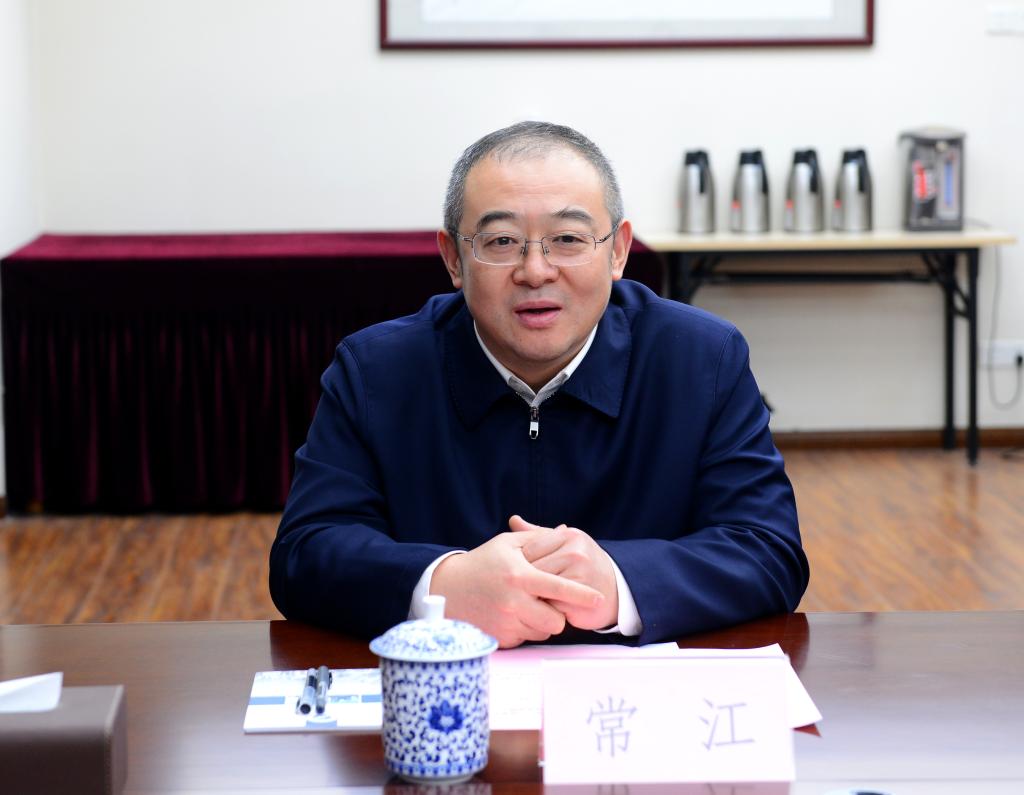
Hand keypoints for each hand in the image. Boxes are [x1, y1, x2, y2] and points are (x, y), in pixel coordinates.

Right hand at [430, 530, 604, 647]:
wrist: (447, 588)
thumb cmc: (483, 563)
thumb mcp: (507, 544)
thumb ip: (538, 539)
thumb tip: (565, 531)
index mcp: (519, 576)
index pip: (559, 588)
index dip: (582, 595)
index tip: (599, 598)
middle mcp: (513, 602)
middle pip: (556, 620)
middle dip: (558, 613)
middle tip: (547, 601)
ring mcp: (505, 623)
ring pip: (543, 632)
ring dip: (541, 622)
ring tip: (526, 605)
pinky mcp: (499, 638)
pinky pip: (526, 639)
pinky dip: (525, 629)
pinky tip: (512, 614)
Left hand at [510, 515, 618, 630]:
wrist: (617, 589)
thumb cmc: (583, 566)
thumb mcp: (564, 545)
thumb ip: (537, 534)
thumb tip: (513, 519)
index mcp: (569, 535)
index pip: (529, 548)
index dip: (520, 564)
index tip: (520, 574)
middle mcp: (576, 552)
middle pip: (532, 568)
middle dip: (525, 581)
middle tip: (522, 590)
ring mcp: (579, 574)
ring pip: (539, 586)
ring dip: (534, 595)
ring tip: (534, 599)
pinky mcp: (580, 598)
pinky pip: (549, 604)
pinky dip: (544, 609)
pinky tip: (546, 609)